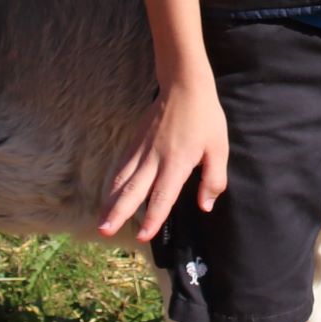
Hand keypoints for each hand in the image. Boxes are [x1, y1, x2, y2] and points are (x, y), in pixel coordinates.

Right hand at [97, 79, 228, 242]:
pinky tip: (108, 197)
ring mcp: (142, 149)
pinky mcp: (135, 142)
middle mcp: (155, 158)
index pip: (163, 196)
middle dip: (118, 213)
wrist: (183, 85)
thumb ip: (213, 180)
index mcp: (177, 162)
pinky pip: (122, 167)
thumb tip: (205, 206)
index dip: (153, 217)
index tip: (143, 236)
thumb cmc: (205, 118)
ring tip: (102, 222)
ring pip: (122, 180)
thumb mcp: (219, 149)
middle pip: (133, 190)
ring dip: (110, 202)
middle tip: (105, 232)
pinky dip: (113, 184)